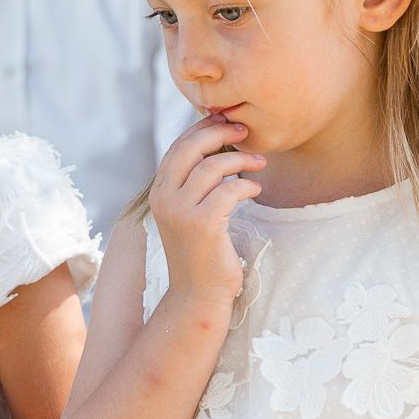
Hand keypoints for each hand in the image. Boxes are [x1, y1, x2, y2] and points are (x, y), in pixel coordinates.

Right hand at [149, 114, 263, 304]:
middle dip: (219, 133)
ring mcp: (181, 212)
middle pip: (190, 148)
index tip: (227, 123)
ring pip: (211, 166)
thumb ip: (193, 186)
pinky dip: (246, 185)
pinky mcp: (202, 225)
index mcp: (159, 193)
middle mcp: (164, 200)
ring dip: (240, 159)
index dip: (202, 129)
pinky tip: (256, 189)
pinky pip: (229, 190)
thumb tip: (217, 149)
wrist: (197, 296)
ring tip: (259, 163)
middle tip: (244, 131)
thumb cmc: (201, 255)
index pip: (178, 147)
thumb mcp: (189, 215)